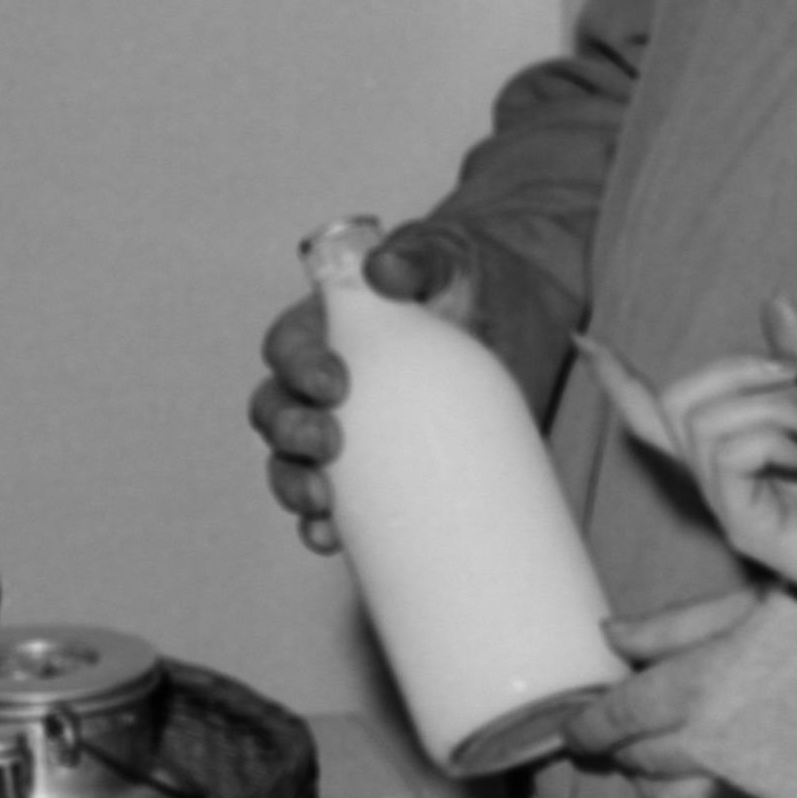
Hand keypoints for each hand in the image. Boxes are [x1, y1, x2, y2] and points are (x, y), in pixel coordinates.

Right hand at [248, 217, 477, 551]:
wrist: (518, 317)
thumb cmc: (469, 280)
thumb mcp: (446, 259)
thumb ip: (416, 257)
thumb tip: (385, 270)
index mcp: (327, 330)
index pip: (288, 349)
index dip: (297, 367)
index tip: (334, 384)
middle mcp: (326, 386)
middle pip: (278, 414)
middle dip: (291, 435)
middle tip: (330, 444)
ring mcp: (354, 434)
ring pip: (293, 465)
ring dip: (295, 488)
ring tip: (323, 505)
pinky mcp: (383, 472)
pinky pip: (335, 508)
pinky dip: (322, 527)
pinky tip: (331, 541)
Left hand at [554, 591, 795, 797]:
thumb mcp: (753, 602)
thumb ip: (675, 625)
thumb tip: (610, 636)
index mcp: (708, 684)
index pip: (626, 714)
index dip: (592, 723)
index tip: (574, 728)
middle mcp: (724, 744)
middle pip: (647, 760)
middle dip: (623, 750)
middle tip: (612, 737)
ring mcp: (758, 788)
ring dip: (654, 788)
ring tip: (651, 768)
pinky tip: (704, 794)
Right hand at [586, 299, 796, 601]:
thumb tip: (774, 299)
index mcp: (737, 449)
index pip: (659, 413)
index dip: (619, 379)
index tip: (583, 341)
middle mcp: (721, 477)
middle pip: (677, 401)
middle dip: (733, 368)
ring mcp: (729, 504)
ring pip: (704, 423)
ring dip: (767, 406)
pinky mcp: (745, 527)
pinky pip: (725, 459)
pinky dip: (767, 439)